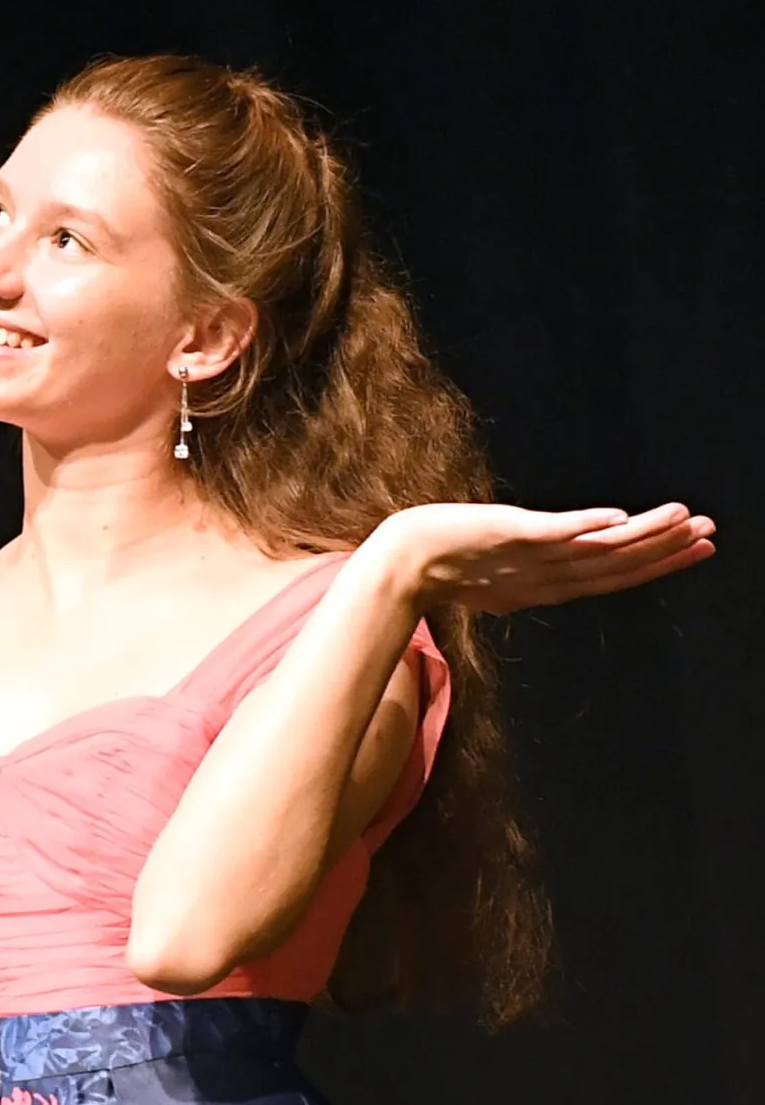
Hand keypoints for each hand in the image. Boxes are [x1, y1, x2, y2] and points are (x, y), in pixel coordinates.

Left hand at [369, 499, 713, 615]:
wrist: (395, 566)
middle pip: (614, 566)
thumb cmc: (440, 564)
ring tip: (682, 518)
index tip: (695, 548)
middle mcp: (542, 577)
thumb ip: (533, 565)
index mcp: (544, 586)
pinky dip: (585, 528)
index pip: (610, 577)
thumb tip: (558, 554)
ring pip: (594, 550)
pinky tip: (617, 518)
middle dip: (664, 550)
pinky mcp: (506, 535)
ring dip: (641, 535)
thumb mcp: (497, 569)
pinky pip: (552, 533)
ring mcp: (526, 558)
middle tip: (709, 533)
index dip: (654, 564)